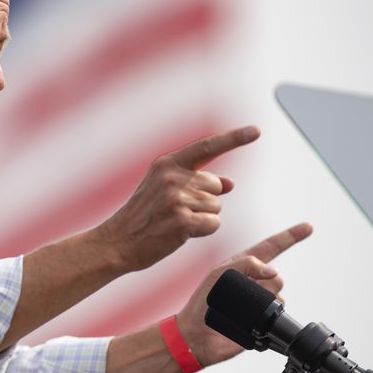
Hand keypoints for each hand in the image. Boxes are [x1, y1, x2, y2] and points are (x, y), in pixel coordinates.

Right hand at [98, 125, 260, 271]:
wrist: (116, 242)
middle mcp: (172, 177)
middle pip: (216, 185)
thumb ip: (196, 183)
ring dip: (202, 218)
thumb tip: (230, 184)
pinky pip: (213, 224)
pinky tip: (179, 233)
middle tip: (175, 212)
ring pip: (216, 207)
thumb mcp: (163, 191)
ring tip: (173, 222)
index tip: (256, 130)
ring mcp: (177, 199)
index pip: (207, 147)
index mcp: (166, 164)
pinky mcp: (182, 221)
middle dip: (205, 200)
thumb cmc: (142, 217)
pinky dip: (202, 231)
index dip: (234, 138)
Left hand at [177, 222, 313, 367]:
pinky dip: (268, 318)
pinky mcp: (264, 321)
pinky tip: (250, 321)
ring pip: (279, 296)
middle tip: (241, 292)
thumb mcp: (218, 275)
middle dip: (265, 282)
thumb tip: (272, 271)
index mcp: (243, 267)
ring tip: (240, 309)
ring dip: (264, 301)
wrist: (196, 335)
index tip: (308, 227)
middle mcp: (255, 283)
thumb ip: (244, 264)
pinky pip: (277, 316)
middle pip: (277, 276)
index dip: (289, 237)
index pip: (270, 247)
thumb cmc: (202, 303)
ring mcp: (260, 302)